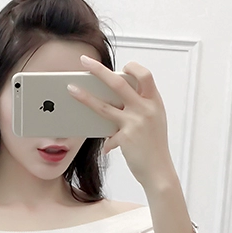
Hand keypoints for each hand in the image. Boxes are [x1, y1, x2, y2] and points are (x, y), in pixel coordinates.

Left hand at [68, 54, 179, 194]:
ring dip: (85, 97)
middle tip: (84, 61)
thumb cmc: (155, 147)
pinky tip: (109, 149)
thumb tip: (116, 102)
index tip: (122, 67)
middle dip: (98, 70)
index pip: (145, 75)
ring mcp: (135, 122)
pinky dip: (109, 143)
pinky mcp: (126, 137)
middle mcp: (145, 108)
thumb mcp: (154, 122)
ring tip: (71, 89)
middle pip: (118, 83)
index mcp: (154, 102)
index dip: (132, 68)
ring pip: (104, 106)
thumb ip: (140, 109)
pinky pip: (108, 136)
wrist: (159, 171)